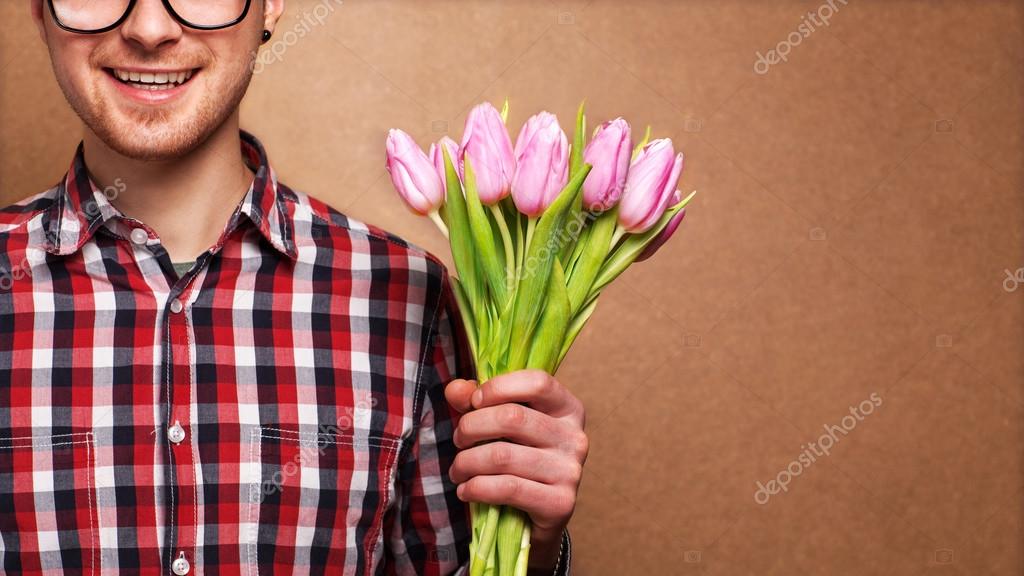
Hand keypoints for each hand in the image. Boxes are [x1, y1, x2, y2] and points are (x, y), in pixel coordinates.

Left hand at [445, 369, 587, 572]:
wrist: (537, 518)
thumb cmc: (519, 462)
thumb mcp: (502, 426)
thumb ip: (478, 403)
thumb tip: (455, 389)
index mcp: (568, 409)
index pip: (538, 382)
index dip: (499, 387)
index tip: (474, 402)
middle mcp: (575, 437)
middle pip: (513, 418)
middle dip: (472, 427)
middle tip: (458, 440)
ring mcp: (570, 471)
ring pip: (503, 455)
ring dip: (467, 462)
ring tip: (458, 470)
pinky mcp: (560, 503)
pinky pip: (507, 488)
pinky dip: (476, 488)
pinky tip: (466, 490)